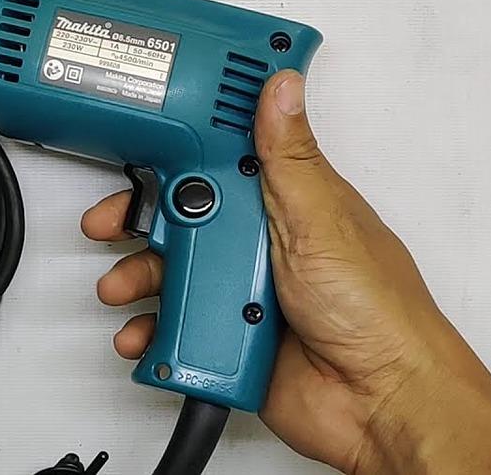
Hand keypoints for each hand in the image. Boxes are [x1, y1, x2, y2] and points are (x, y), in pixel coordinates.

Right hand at [82, 71, 490, 473]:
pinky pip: (174, 328)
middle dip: (137, 220)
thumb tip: (282, 86)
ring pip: (171, 274)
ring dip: (137, 279)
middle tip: (110, 223)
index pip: (221, 162)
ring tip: (123, 287)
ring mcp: (242, 291)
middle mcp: (260, 243)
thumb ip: (289, 156)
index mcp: (285, 203)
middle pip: (180, 218)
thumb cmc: (375, 310)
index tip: (141, 139)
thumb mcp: (321, 218)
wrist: (380, 403)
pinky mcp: (229, 337)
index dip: (179, 150)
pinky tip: (145, 332)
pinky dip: (150, 332)